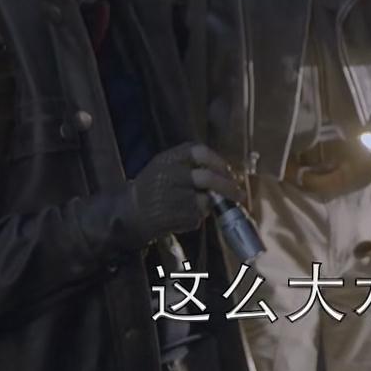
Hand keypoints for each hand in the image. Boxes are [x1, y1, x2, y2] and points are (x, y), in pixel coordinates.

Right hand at [127, 143, 242, 238]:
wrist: (130, 211)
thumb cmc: (155, 187)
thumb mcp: (167, 166)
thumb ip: (193, 164)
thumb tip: (230, 172)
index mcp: (168, 159)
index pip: (199, 152)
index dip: (218, 162)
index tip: (230, 171)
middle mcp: (168, 175)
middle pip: (206, 178)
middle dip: (228, 187)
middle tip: (240, 194)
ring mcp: (169, 197)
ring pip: (205, 200)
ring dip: (210, 205)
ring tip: (201, 205)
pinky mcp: (171, 217)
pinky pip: (196, 217)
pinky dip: (197, 218)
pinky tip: (184, 215)